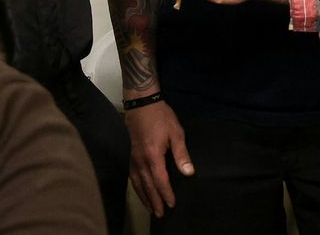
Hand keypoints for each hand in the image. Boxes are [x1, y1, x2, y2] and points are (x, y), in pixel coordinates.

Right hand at [126, 100, 193, 216]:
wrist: (142, 104)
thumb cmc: (161, 117)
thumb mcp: (176, 132)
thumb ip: (181, 154)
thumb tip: (188, 172)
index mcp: (153, 156)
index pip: (160, 181)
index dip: (166, 193)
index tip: (172, 204)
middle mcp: (141, 161)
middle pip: (148, 186)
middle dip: (155, 201)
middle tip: (161, 214)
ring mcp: (134, 159)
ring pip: (138, 184)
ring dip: (144, 197)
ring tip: (150, 209)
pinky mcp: (131, 156)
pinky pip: (132, 177)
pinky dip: (136, 188)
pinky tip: (140, 191)